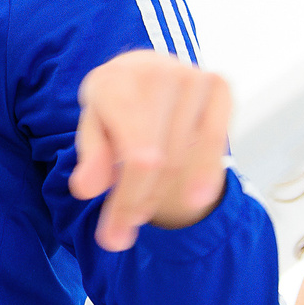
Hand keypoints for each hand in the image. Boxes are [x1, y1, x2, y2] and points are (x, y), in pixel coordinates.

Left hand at [69, 50, 231, 251]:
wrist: (144, 68)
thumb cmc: (115, 107)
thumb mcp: (93, 126)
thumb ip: (92, 155)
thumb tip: (86, 189)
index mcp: (115, 82)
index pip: (133, 157)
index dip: (127, 201)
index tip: (113, 236)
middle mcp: (155, 73)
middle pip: (158, 162)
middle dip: (139, 204)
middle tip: (121, 236)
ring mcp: (190, 77)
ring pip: (182, 156)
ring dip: (162, 193)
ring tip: (142, 211)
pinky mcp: (217, 84)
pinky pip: (215, 137)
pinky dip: (205, 171)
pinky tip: (197, 197)